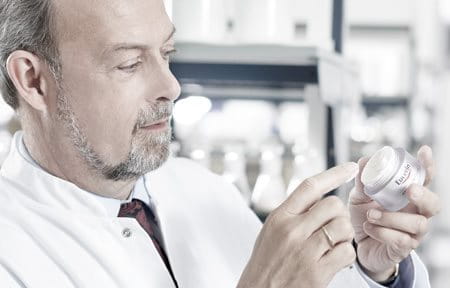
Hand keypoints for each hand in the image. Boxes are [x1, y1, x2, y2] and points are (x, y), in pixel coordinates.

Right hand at [238, 163, 358, 287]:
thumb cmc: (266, 261)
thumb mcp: (272, 230)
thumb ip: (293, 212)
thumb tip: (320, 195)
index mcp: (279, 217)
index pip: (310, 186)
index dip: (334, 174)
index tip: (351, 167)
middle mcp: (292, 230)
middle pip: (332, 204)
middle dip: (339, 214)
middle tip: (333, 225)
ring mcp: (305, 251)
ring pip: (343, 226)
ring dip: (345, 234)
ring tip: (334, 243)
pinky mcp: (317, 272)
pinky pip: (347, 252)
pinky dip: (346, 254)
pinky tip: (335, 258)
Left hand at [349, 146, 440, 281]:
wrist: (357, 245)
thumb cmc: (365, 217)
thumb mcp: (360, 197)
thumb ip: (363, 181)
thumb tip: (364, 160)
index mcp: (407, 196)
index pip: (424, 179)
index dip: (427, 166)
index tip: (424, 151)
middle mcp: (415, 213)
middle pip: (434, 204)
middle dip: (424, 195)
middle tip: (409, 190)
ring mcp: (413, 233)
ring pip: (417, 224)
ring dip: (392, 217)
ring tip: (370, 214)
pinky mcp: (404, 249)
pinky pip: (401, 240)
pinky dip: (382, 232)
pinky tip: (368, 227)